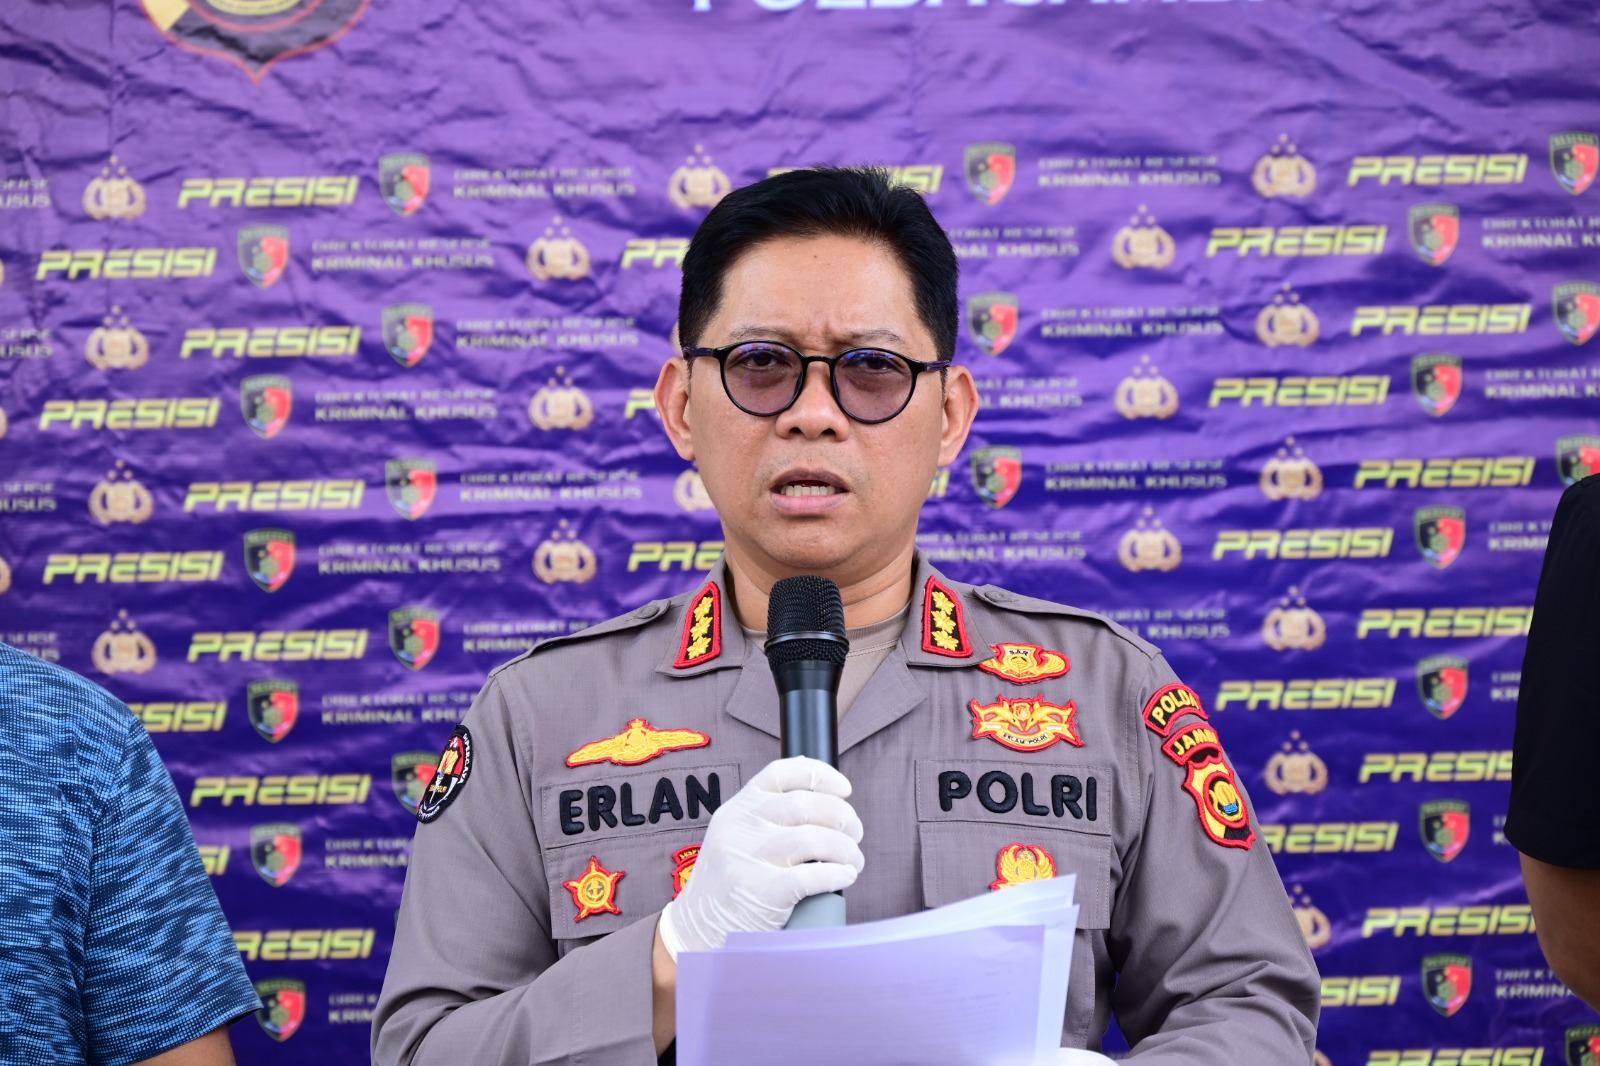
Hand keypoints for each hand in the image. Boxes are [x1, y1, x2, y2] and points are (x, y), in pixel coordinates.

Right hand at [656, 756, 864, 957]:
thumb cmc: (729, 881)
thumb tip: (817, 785)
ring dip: (845, 848)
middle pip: (805, 805)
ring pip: (813, 838)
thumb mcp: (734, 833)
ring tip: (853, 860)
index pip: (782, 773)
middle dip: (843, 817)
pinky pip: (812, 875)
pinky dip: (837, 873)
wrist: (698, 928)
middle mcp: (740, 828)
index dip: (820, 775)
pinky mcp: (762, 892)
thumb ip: (765, 811)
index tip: (844, 789)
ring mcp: (748, 859)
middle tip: (855, 833)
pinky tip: (845, 876)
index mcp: (737, 808)